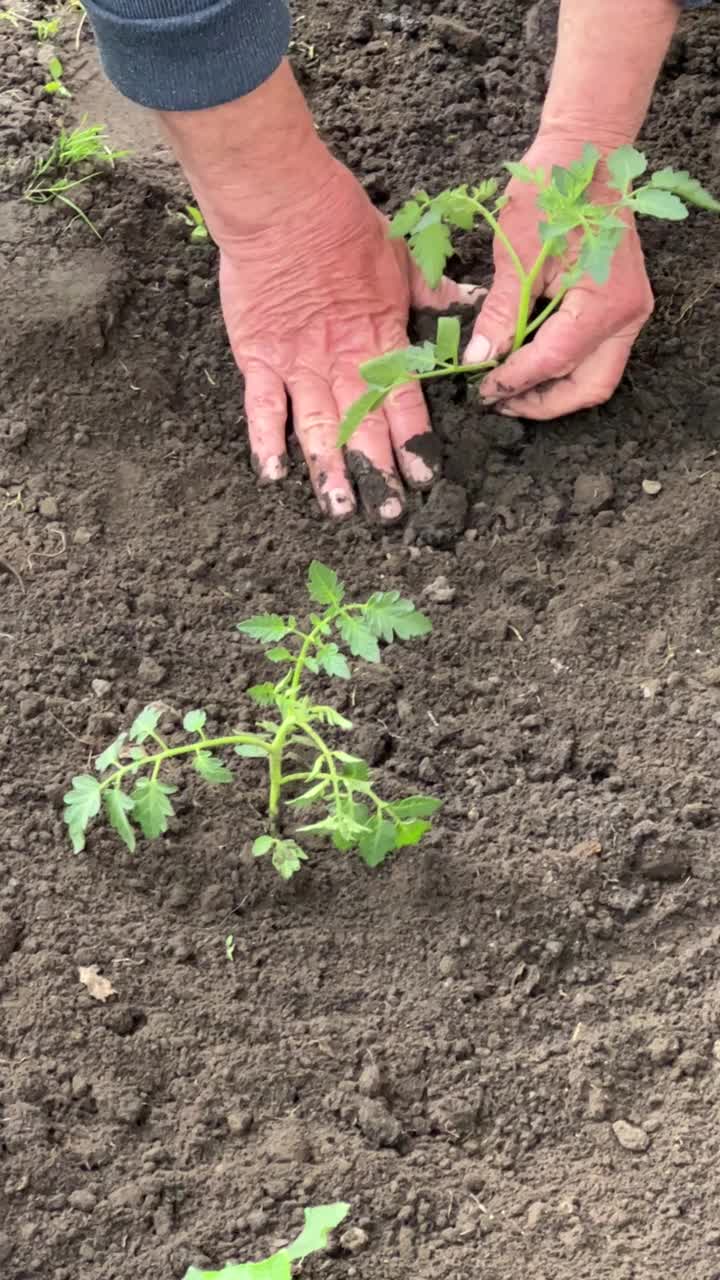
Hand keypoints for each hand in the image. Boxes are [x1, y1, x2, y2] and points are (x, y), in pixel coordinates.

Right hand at [219, 162, 477, 521]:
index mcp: (379, 340)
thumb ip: (433, 292)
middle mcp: (342, 362)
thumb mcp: (401, 257)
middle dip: (378, 473)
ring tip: (341, 509)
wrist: (282, 203)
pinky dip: (266, 442)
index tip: (425, 478)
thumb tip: (473, 302)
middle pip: (364, 427)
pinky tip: (274, 476)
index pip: (403, 403)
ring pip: (318, 428)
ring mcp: (299, 364)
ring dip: (331, 471)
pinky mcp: (259, 357)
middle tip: (390, 515)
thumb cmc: (343, 224)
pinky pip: (263, 408)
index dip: (414, 443)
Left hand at [464, 135, 653, 418]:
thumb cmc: (552, 189)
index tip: (482, 391)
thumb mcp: (516, 252)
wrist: (587, 152)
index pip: (554, 361)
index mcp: (603, 301)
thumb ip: (500, 313)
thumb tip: (479, 358)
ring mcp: (628, 312)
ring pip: (595, 377)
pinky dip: (563, 367)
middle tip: (501, 401)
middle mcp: (626, 314)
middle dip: (543, 402)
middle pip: (589, 387)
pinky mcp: (620, 307)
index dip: (514, 381)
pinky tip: (528, 361)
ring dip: (554, 389)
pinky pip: (596, 355)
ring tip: (510, 385)